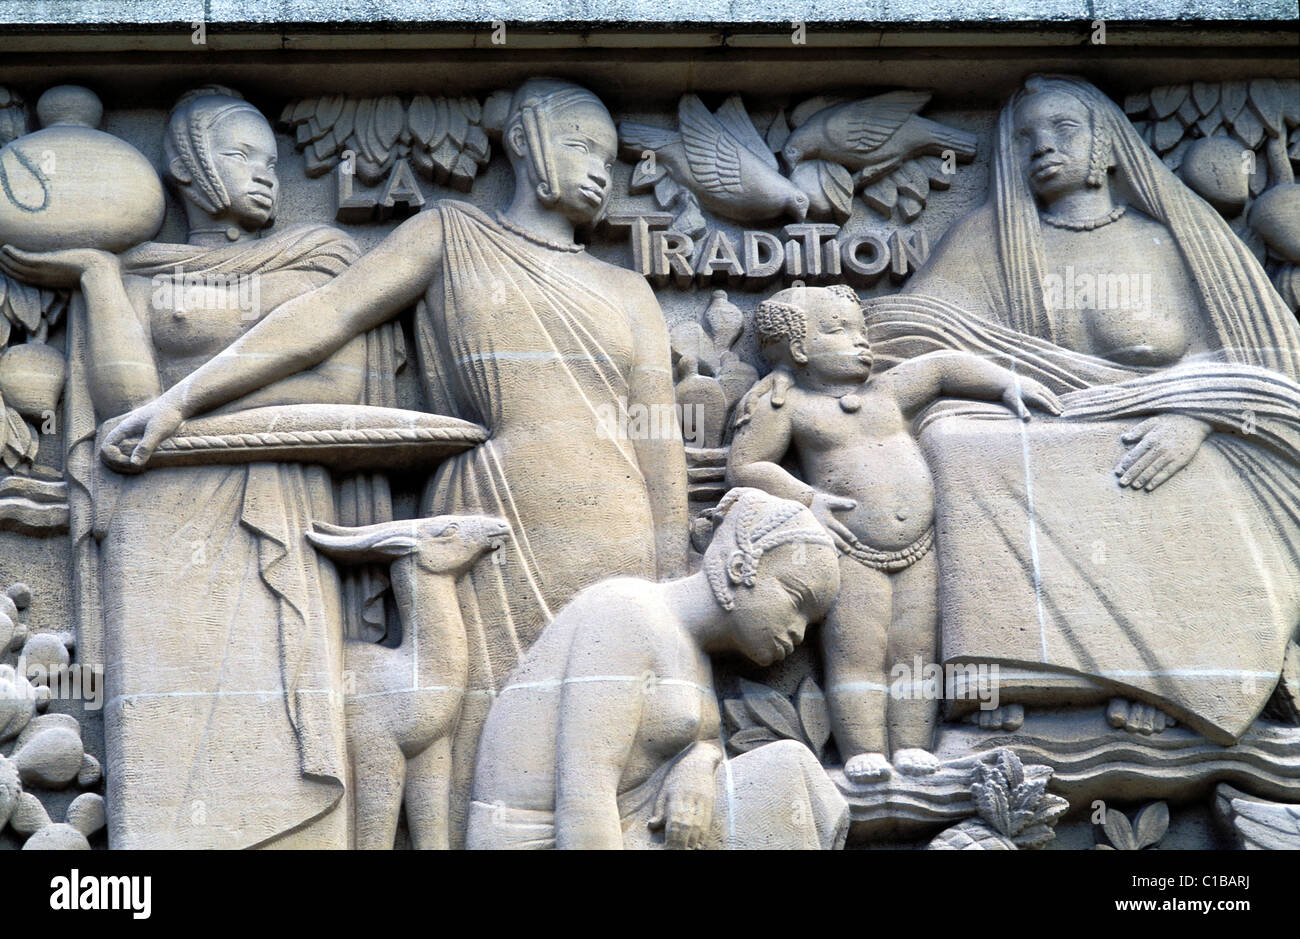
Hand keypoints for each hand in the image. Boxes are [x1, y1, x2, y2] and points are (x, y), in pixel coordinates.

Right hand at [0, 244, 117, 288]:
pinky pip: (22, 259)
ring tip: (1, 251)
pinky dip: (12, 254)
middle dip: (7, 266)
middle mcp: (45, 278)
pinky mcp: (44, 263)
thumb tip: (100, 259)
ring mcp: (44, 271)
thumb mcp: (87, 272)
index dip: (18, 273)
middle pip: (19, 274)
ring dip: (6, 259)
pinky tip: (6, 248)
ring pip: (17, 267)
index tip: (11, 266)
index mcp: (53, 282)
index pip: (30, 279)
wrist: (103, 273)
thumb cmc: (101, 273)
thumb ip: (85, 268)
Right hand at [100, 395, 185, 472]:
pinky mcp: (142, 437)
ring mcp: (133, 434)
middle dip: (118, 462)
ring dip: (125, 462)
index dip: (114, 458)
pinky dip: (134, 458)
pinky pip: (130, 450)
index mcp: (124, 429)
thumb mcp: (157, 432)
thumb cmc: (168, 415)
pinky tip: (144, 463)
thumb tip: (134, 463)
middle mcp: (126, 431)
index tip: (130, 463)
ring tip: (139, 468)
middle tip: (135, 469)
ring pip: (120, 451)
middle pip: (111, 450)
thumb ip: (145, 447)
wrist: (179, 405)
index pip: (107, 447)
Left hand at [648, 751, 716, 848]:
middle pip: (687, 827)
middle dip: (681, 844)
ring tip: (687, 851)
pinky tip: (699, 844)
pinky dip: (703, 835)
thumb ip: (659, 810)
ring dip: (693, 842)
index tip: (668, 849)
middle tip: (676, 852)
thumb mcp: (663, 790)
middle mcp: (690, 800)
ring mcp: (702, 801)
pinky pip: (707, 822)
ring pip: (698, 827)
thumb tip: (652, 826)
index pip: (674, 823)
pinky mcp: (710, 802)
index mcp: (675, 797)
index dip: (672, 839)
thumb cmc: (677, 776)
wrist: (698, 760)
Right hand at [810, 491, 856, 551]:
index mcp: (827, 520)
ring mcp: (815, 533)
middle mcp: (821, 528)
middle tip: (849, 550)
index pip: (840, 528)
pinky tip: (827, 557)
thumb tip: (855, 504)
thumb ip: (841, 503)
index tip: (854, 540)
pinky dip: (823, 552)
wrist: (796, 508)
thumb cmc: (814, 504)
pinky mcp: (809, 537)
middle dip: (842, 545)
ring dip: (833, 550)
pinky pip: (816, 546)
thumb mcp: (827, 501)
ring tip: (839, 556)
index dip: (848, 535)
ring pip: (826, 544)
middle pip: (834, 538)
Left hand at [1001, 376, 1062, 420]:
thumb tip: (1028, 419)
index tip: (1058, 414)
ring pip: (1048, 392)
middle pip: (1049, 397)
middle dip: (1056, 404)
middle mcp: (1036, 388)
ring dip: (1055, 399)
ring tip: (1060, 405)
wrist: (1004, 381)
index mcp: (1032, 394)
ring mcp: (1035, 384)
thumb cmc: (1008, 394)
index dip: (1052, 409)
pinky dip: (1050, 393)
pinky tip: (1051, 397)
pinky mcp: (1033, 382)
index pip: (1045, 403)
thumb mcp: (1013, 403)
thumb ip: (1021, 410)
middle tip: (1062, 412)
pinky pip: (1044, 389)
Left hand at [1114, 414, 1209, 490]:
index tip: (1118, 472)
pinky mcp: (1180, 461)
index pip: (1134, 454)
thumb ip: (1137, 431)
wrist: (1194, 420)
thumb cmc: (1170, 421)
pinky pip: (1166, 473)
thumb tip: (1124, 438)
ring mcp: (1170, 455)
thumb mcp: (1152, 421)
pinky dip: (1157, 480)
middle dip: (1130, 474)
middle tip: (1122, 483)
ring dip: (1142, 479)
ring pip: (1152, 470)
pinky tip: (1149, 487)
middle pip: (1141, 464)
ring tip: (1133, 486)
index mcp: (1150, 439)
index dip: (1125, 464)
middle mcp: (1159, 448)